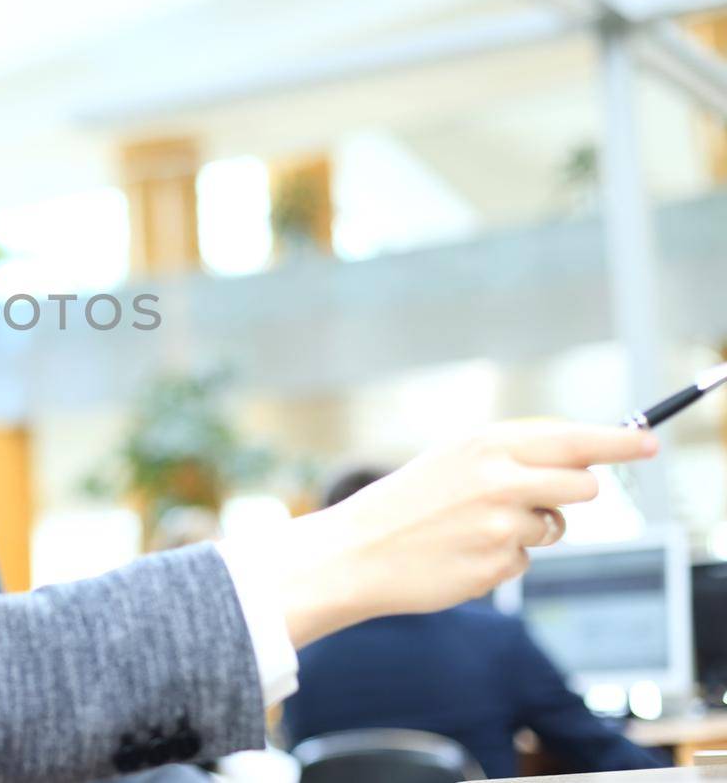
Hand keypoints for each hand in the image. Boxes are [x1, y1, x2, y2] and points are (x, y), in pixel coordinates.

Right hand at [276, 420, 658, 645]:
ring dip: (529, 530)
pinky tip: (460, 555)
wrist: (355, 552)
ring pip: (554, 527)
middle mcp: (499, 480)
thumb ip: (513, 456)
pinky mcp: (496, 566)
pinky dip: (500, 560)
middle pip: (583, 485)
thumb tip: (581, 460)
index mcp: (487, 444)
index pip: (573, 437)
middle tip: (535, 501)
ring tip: (475, 528)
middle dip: (570, 496)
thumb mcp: (454, 460)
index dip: (620, 440)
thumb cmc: (406, 503)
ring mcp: (500, 525)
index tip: (648, 442)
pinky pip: (524, 562)